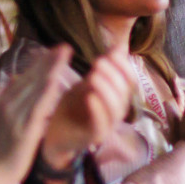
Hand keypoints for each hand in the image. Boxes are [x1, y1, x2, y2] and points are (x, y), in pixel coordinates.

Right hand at [0, 45, 72, 183]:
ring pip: (35, 87)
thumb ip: (3, 106)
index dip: (38, 64)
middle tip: (63, 46)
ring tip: (64, 54)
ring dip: (51, 69)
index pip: (22, 79)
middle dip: (47, 60)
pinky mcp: (24, 130)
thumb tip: (11, 88)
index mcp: (0, 104)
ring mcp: (15, 117)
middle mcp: (6, 106)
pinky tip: (57, 79)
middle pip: (30, 78)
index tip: (52, 52)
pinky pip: (38, 107)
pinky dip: (47, 91)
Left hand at [40, 43, 134, 169]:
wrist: (54, 134)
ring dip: (106, 90)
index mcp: (117, 98)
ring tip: (93, 76)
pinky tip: (89, 97)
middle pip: (124, 93)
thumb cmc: (73, 108)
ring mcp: (107, 125)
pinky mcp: (94, 137)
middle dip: (113, 75)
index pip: (130, 81)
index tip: (111, 53)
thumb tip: (119, 47)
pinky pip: (101, 124)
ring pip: (115, 108)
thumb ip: (103, 69)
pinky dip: (97, 110)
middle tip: (97, 62)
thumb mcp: (87, 84)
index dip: (124, 66)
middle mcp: (116, 112)